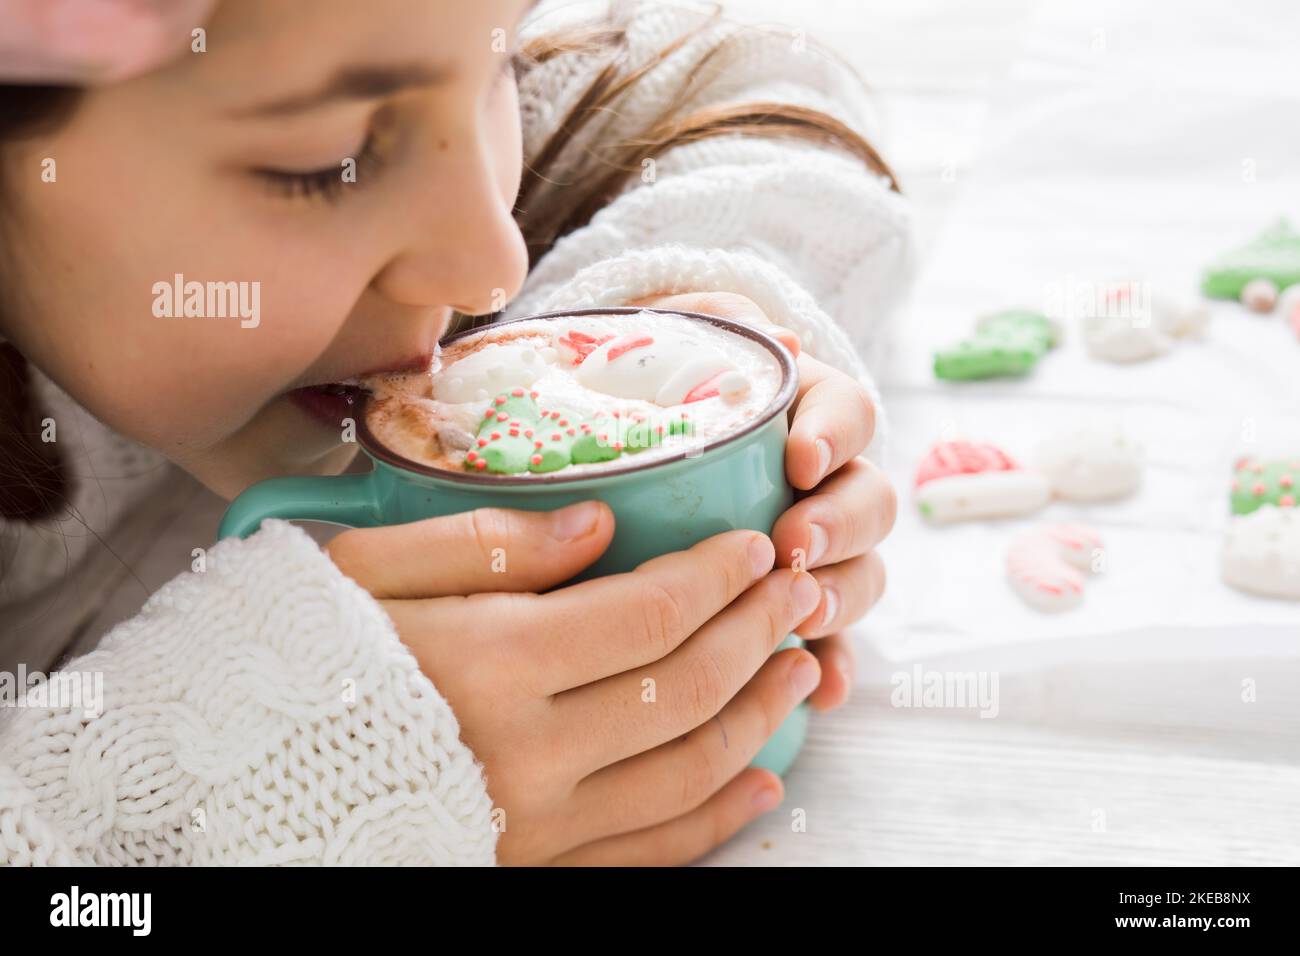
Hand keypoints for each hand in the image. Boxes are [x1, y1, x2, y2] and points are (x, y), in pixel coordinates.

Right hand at [325, 503, 822, 864]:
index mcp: (490, 661)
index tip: (752, 548)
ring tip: (798, 665)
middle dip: (757, 633)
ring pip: (688, 770)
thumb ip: (489, 541)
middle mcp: (527, 753)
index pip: (649, 614)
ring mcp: (535, 827)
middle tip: (794, 592)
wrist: (238, 783)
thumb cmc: (298, 658)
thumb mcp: (367, 570)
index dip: (717, 578)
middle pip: (685, 688)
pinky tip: (762, 780)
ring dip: (760, 715)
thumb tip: (599, 522)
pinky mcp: (531, 873)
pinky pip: (651, 856)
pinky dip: (718, 817)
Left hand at [633, 292, 897, 709]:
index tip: (801, 459)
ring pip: (858, 573)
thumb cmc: (655, 380)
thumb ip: (718, 323)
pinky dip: (832, 665)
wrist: (623, 429)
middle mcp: (824, 481)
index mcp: (806, 410)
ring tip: (804, 616)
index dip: (836, 437)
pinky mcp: (792, 601)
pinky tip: (822, 692)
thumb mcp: (680, 336)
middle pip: (869, 503)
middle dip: (841, 526)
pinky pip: (827, 641)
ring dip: (842, 596)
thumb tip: (771, 335)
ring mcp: (815, 545)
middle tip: (795, 542)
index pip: (849, 415)